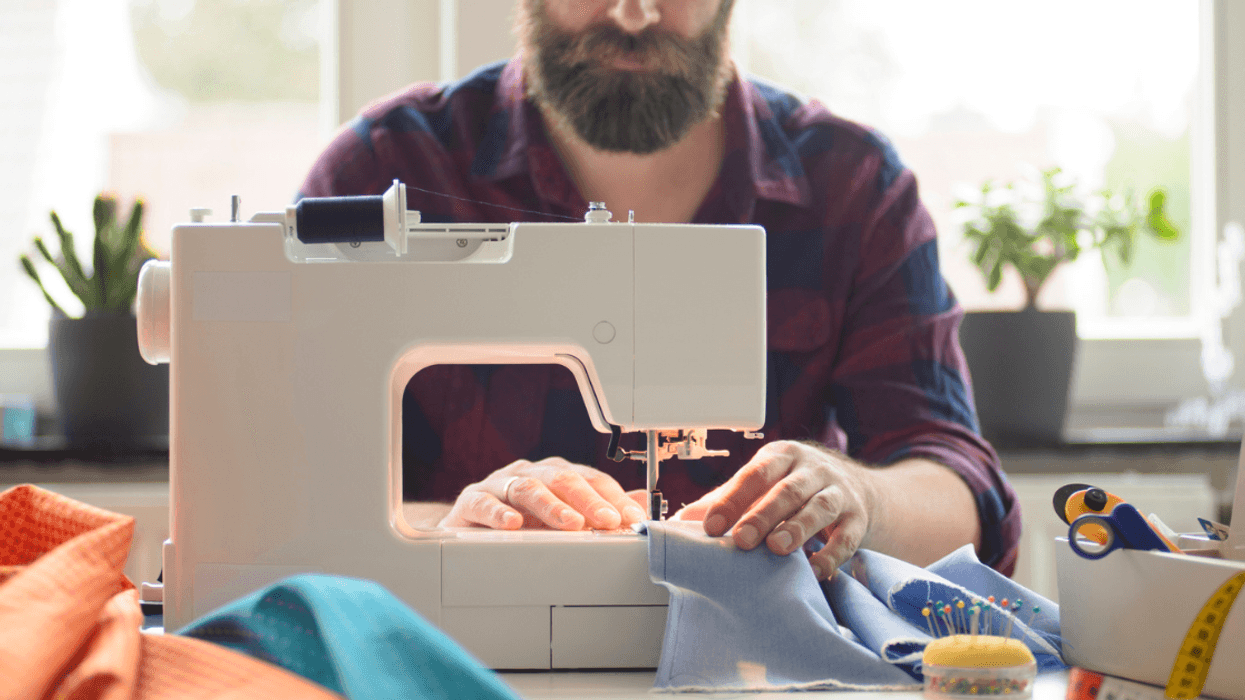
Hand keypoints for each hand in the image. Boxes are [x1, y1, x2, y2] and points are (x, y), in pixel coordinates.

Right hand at [438, 457, 648, 530]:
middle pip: (563, 480)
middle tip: (609, 521)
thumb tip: (641, 504)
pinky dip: (499, 512)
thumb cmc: (521, 524)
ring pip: (528, 488)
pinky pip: (484, 503)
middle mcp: (530, 474)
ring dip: (552, 506)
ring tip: (571, 524)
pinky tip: (513, 524)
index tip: (632, 518)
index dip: (613, 497)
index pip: (591, 479)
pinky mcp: (470, 501)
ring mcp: (500, 485)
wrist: (469, 532)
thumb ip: (602, 510)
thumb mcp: (565, 519)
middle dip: (589, 501)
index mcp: (556, 476)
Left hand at [672, 441, 878, 579]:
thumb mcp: (762, 483)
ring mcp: (838, 492)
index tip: (710, 526)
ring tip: (777, 549)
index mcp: (781, 457)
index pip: (754, 475)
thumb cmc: (796, 487)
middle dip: (762, 515)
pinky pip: (847, 537)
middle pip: (787, 490)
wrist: (856, 488)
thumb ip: (724, 500)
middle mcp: (812, 470)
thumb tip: (679, 523)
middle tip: (742, 540)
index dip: (732, 499)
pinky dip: (831, 555)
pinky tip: (814, 570)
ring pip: (819, 508)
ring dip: (797, 529)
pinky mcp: (858, 519)